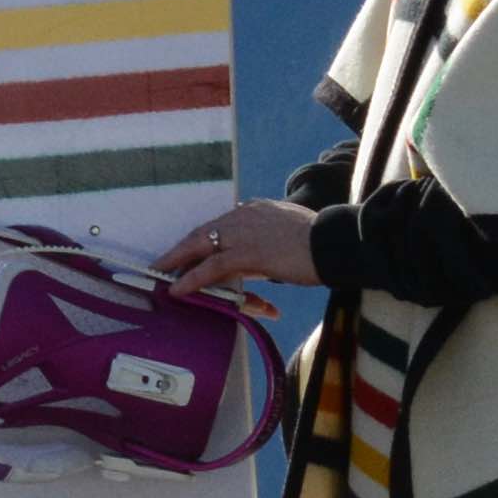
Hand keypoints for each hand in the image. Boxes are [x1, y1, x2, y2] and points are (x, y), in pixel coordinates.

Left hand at [151, 199, 321, 310]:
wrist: (336, 243)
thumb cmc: (325, 241)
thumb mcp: (295, 229)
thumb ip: (276, 234)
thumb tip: (269, 249)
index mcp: (259, 209)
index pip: (222, 223)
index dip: (205, 237)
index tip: (192, 247)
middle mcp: (246, 215)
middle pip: (204, 231)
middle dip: (181, 248)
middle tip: (162, 261)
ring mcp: (244, 233)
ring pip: (201, 246)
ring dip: (177, 262)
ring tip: (161, 276)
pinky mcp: (246, 254)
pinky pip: (211, 267)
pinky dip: (191, 278)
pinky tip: (178, 288)